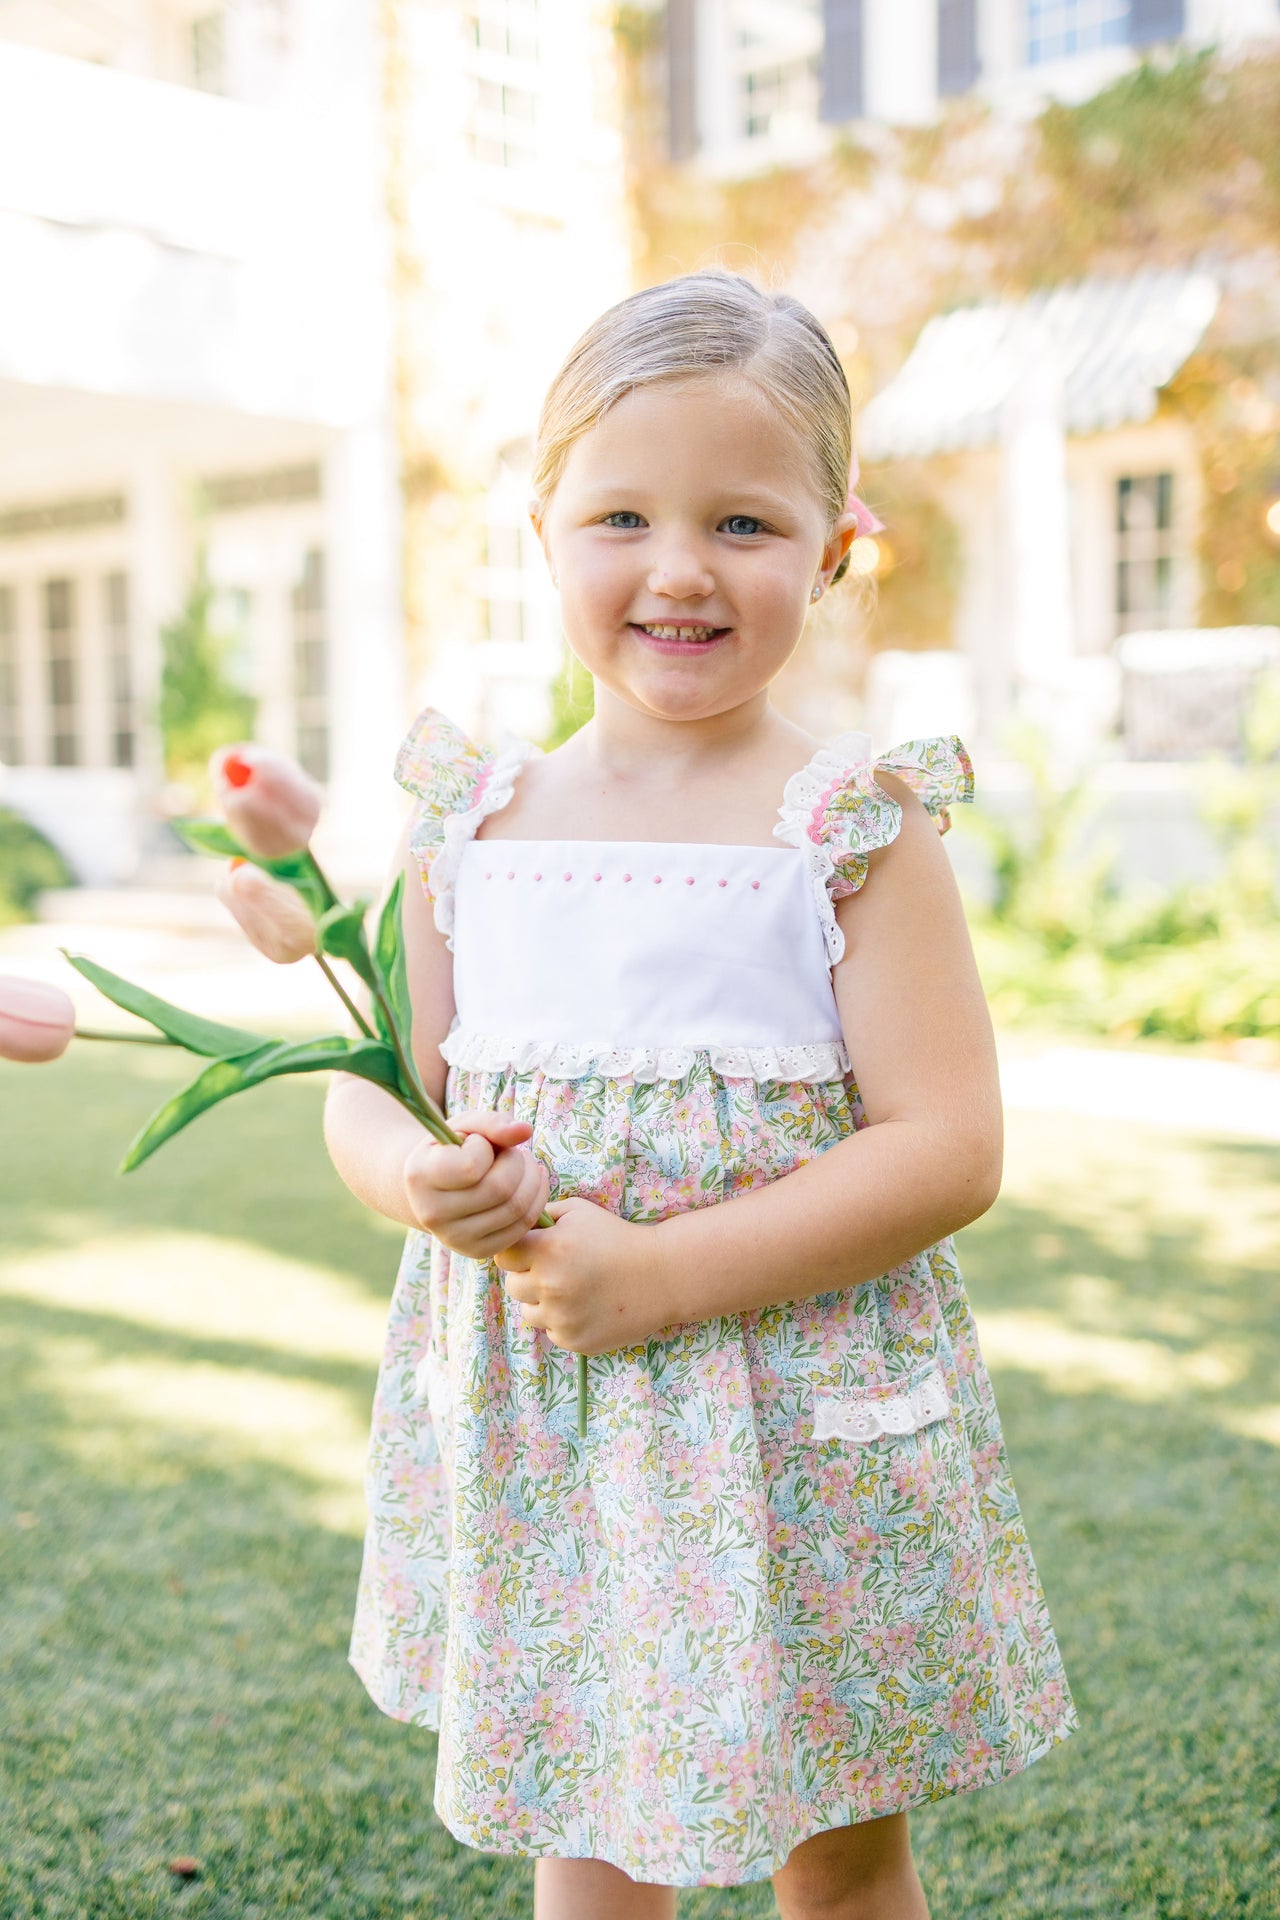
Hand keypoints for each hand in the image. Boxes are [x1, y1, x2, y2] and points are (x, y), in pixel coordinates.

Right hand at [403, 1109, 549, 1260]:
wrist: (435, 1187)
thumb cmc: (453, 1149)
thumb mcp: (465, 1126)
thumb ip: (492, 1122)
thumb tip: (524, 1131)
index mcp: (420, 1176)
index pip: (471, 1166)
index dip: (485, 1147)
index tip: (478, 1142)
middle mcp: (431, 1213)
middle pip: (500, 1189)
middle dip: (518, 1162)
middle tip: (514, 1152)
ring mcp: (452, 1238)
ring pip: (515, 1209)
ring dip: (531, 1180)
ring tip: (523, 1166)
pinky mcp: (475, 1251)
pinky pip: (521, 1228)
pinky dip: (535, 1202)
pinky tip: (529, 1185)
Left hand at [496, 1197, 669, 1354]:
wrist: (661, 1276)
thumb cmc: (617, 1238)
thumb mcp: (579, 1212)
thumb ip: (541, 1216)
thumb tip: (512, 1226)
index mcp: (549, 1249)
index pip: (503, 1256)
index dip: (517, 1252)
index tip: (534, 1251)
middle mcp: (551, 1285)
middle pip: (513, 1286)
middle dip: (530, 1277)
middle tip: (559, 1270)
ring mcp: (562, 1317)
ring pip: (528, 1313)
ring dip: (544, 1302)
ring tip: (575, 1289)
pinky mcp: (574, 1340)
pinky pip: (552, 1330)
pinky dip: (564, 1321)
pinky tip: (588, 1306)